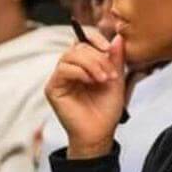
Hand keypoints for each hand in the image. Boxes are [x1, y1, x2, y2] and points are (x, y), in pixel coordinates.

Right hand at [45, 30, 126, 159]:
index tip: (109, 48)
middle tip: (110, 73)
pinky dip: (79, 72)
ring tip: (103, 79)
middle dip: (97, 57)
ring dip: (90, 64)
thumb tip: (118, 37)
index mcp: (84, 64)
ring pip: (69, 55)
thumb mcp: (116, 80)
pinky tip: (90, 81)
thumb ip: (116, 59)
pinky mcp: (53, 88)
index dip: (95, 38)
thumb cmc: (106, 110)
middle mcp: (70, 69)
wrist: (100, 133)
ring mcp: (60, 78)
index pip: (84, 41)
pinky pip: (62, 69)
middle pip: (78, 46)